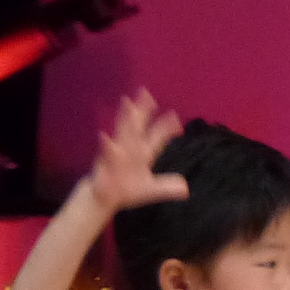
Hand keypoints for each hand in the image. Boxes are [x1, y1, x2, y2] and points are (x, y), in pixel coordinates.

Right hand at [86, 91, 189, 212]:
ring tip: (127, 102)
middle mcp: (130, 148)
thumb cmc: (128, 190)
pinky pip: (106, 153)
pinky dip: (106, 145)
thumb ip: (167, 187)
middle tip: (145, 92)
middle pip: (137, 126)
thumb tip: (185, 188)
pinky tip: (104, 137)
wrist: (105, 197)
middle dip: (142, 110)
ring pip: (122, 132)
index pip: (156, 137)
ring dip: (125, 118)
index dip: (165, 127)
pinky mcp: (105, 163)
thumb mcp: (151, 189)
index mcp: (143, 153)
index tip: (174, 116)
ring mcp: (116, 152)